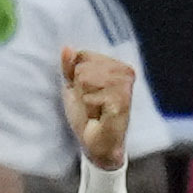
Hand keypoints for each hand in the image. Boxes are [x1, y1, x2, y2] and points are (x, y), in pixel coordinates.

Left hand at [58, 48, 134, 171]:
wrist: (96, 144)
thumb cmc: (87, 116)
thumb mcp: (73, 88)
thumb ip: (70, 67)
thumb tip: (67, 48)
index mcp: (115, 65)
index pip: (83, 55)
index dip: (76, 78)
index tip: (86, 93)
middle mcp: (124, 71)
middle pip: (83, 68)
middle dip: (80, 90)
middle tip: (91, 104)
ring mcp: (125, 85)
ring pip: (86, 79)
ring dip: (84, 99)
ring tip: (95, 110)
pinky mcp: (122, 100)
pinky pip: (91, 95)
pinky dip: (89, 108)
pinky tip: (98, 116)